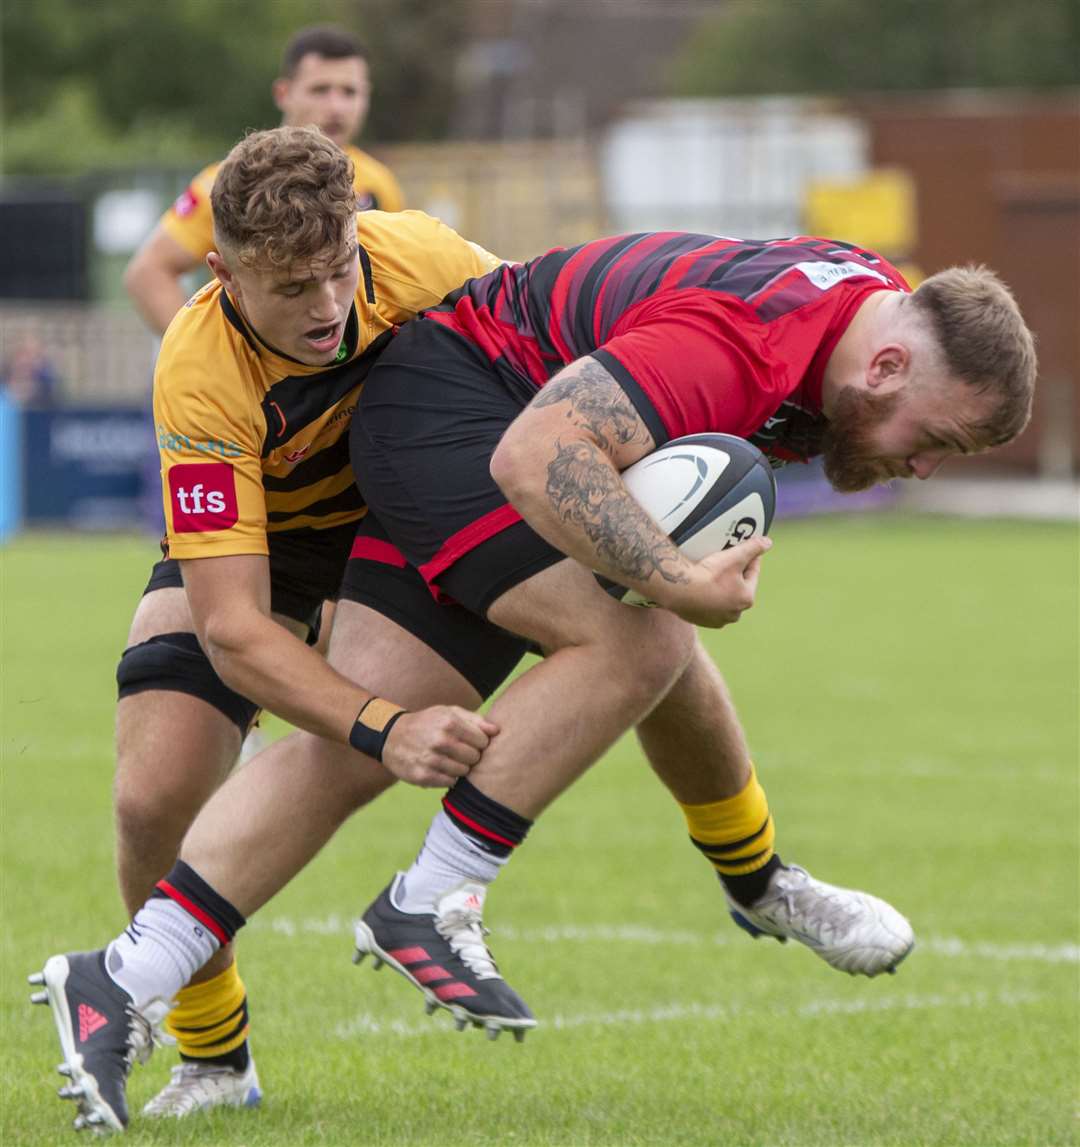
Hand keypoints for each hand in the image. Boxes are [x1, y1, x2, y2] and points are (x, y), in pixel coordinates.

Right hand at [380, 706, 498, 787]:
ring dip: (460, 767)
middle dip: (470, 755)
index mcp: (449, 722)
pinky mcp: (423, 776)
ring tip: (449, 758)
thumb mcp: (448, 713)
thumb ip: (475, 720)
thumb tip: (496, 730)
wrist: (391, 736)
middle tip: (459, 751)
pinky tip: (440, 767)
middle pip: (474, 758)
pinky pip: (450, 782)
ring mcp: (430, 760)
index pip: (482, 741)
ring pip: (464, 772)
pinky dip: (448, 777)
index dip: (479, 742)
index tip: (470, 741)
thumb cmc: (427, 723)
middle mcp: (440, 741)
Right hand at [656, 535, 771, 627]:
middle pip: (738, 588)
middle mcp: (734, 613)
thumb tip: (768, 542)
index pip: (752, 573)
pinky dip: (707, 598)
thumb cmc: (709, 575)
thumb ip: (753, 548)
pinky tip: (700, 588)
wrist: (679, 591)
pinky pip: (708, 606)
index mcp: (746, 598)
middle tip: (726, 561)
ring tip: (712, 574)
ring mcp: (717, 619)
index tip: (746, 548)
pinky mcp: (701, 621)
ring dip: (721, 589)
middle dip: (735, 575)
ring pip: (723, 599)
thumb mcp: (734, 557)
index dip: (750, 558)